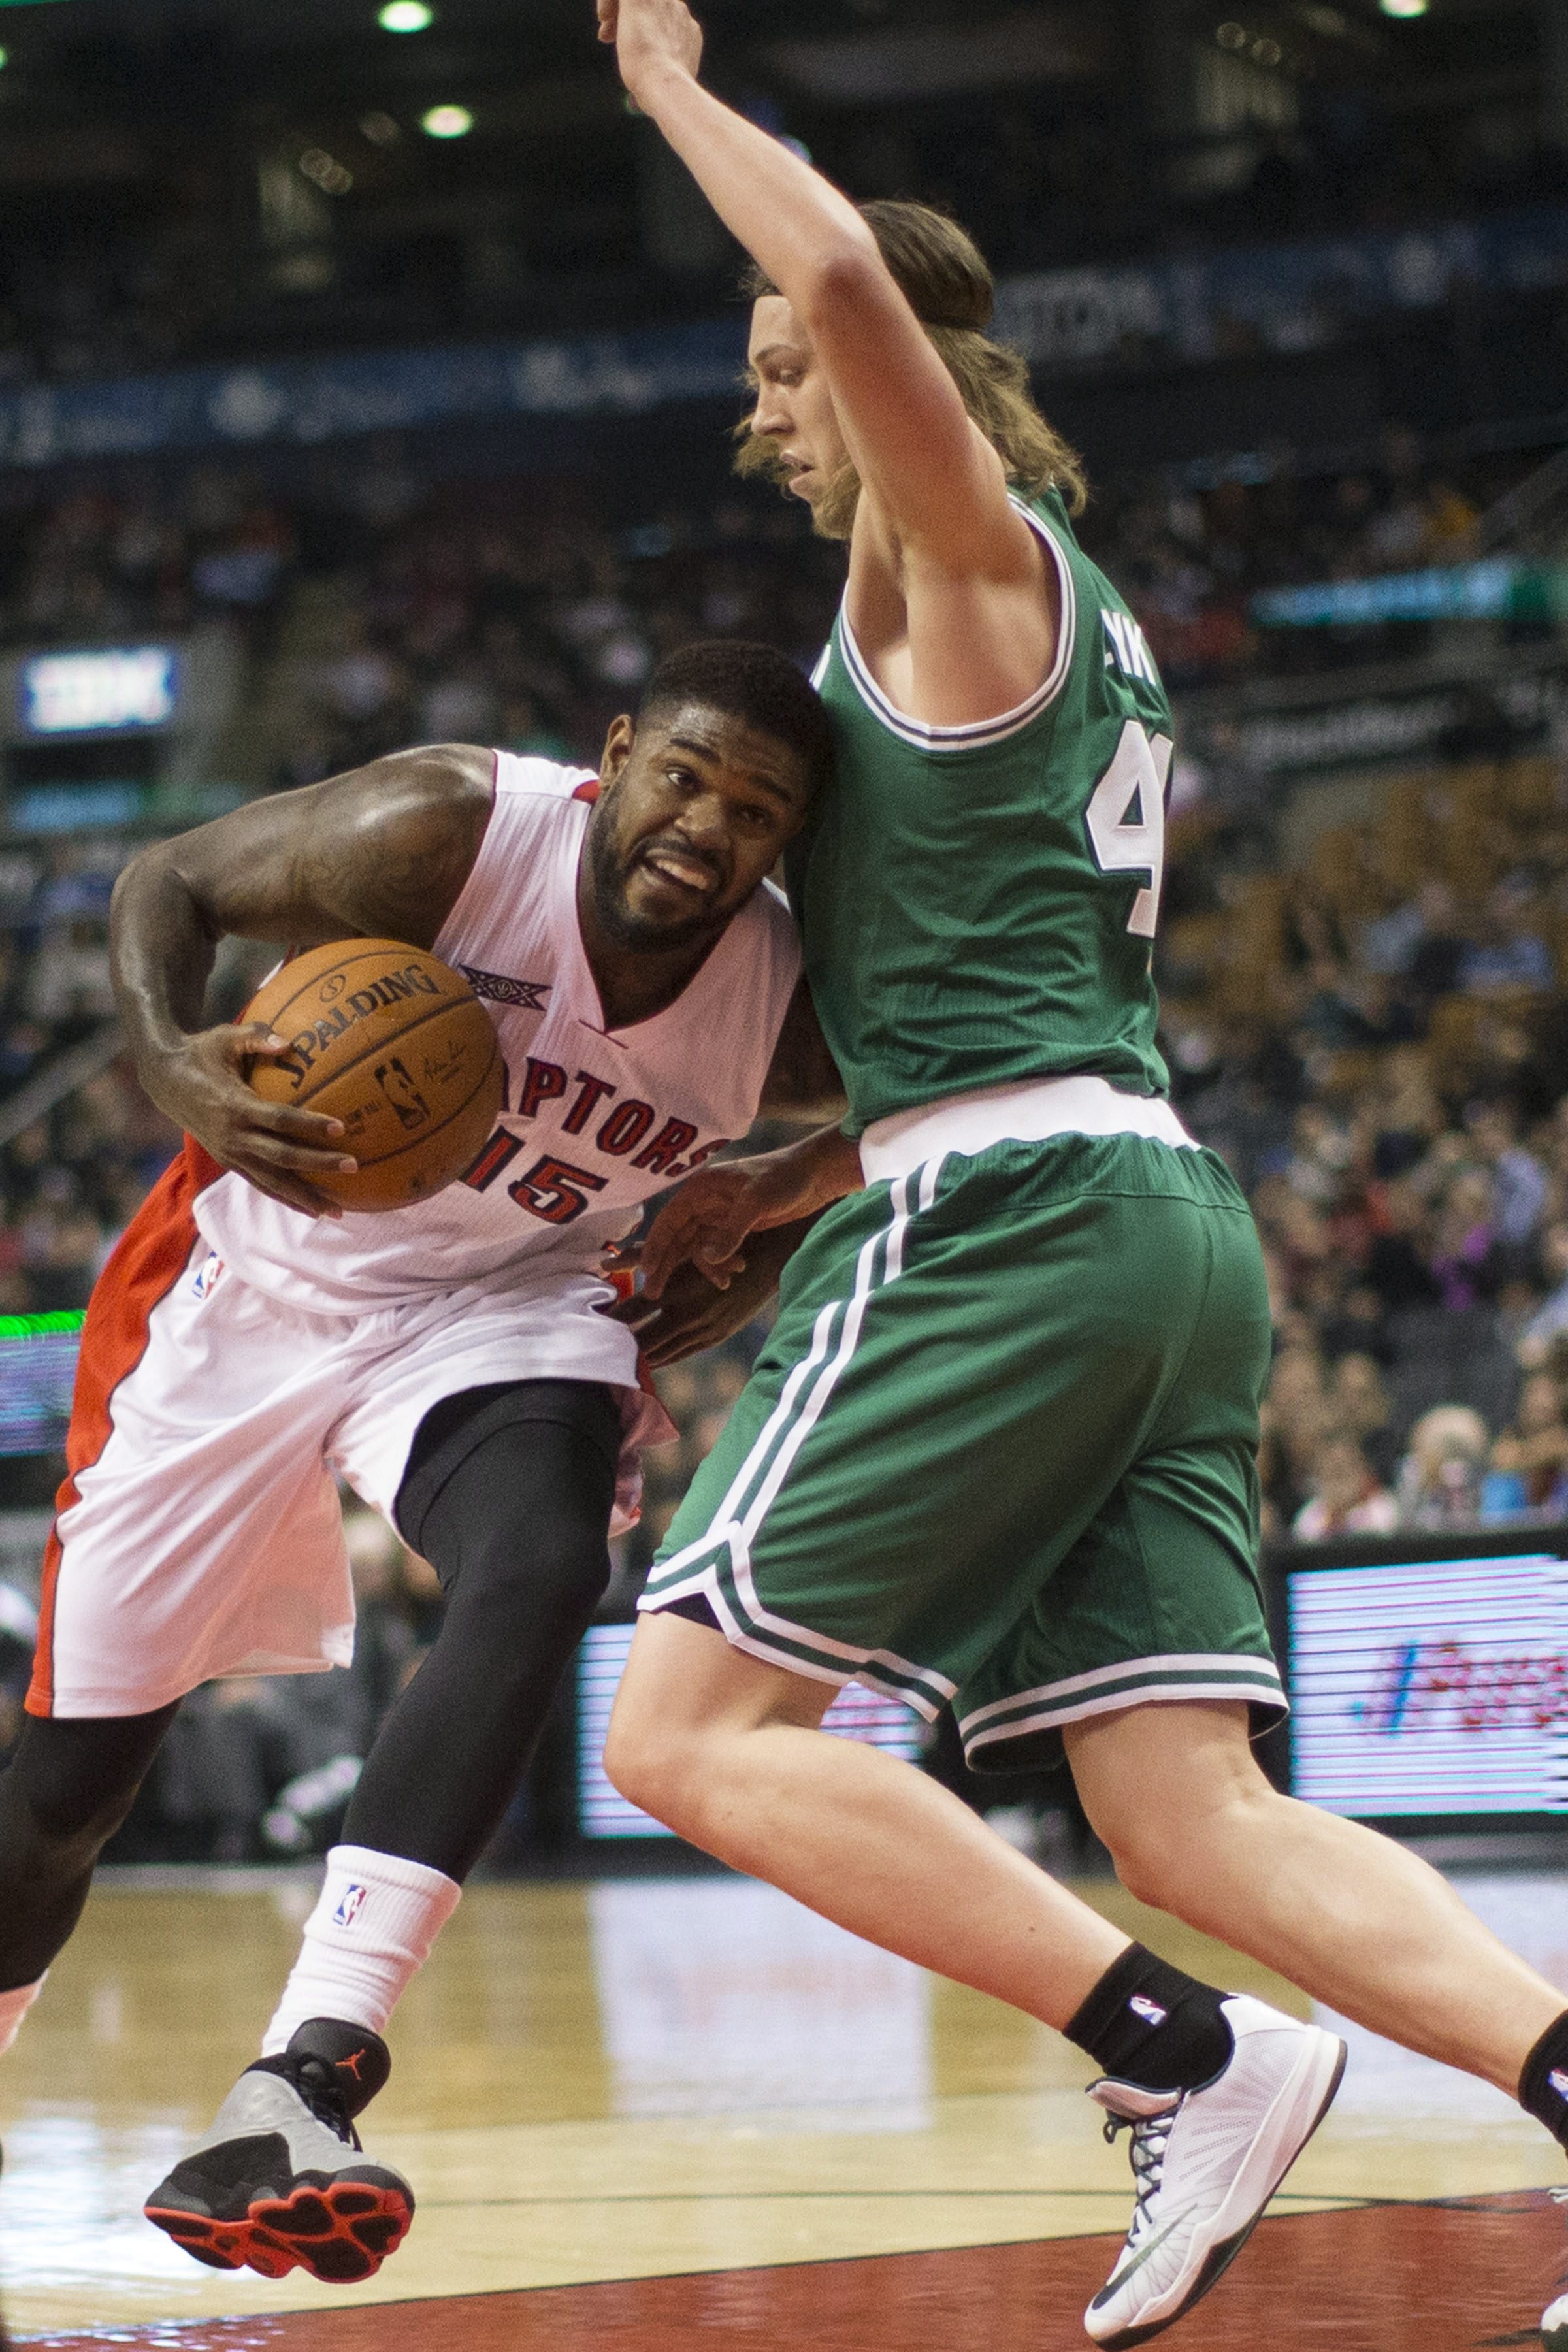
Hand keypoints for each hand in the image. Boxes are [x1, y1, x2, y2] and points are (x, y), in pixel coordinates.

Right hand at [144, 1022, 357, 1219]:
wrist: (163, 1080)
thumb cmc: (200, 1053)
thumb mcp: (225, 1037)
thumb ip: (257, 1036)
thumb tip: (289, 1043)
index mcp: (235, 1105)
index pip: (279, 1119)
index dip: (310, 1124)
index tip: (341, 1127)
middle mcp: (233, 1136)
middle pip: (282, 1156)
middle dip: (319, 1164)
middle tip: (353, 1165)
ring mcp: (230, 1153)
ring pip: (272, 1181)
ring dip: (305, 1197)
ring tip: (338, 1211)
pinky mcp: (228, 1162)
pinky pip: (261, 1184)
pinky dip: (286, 1198)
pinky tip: (311, 1208)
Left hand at [596, 0, 702, 99]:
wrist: (665, 86)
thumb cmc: (664, 98)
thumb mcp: (661, 89)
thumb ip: (652, 84)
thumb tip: (635, 104)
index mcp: (687, 32)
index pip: (660, 19)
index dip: (640, 30)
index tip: (622, 48)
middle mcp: (678, 12)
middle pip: (649, 5)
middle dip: (625, 20)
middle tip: (607, 38)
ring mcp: (663, 1)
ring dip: (616, 11)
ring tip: (605, 31)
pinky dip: (608, 0)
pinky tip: (603, 17)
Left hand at [602, 1249, 776, 1368]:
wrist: (768, 1260)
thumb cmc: (721, 1244)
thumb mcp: (683, 1247)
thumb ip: (646, 1256)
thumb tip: (609, 1261)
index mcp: (676, 1288)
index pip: (631, 1312)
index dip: (608, 1322)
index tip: (587, 1326)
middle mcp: (687, 1313)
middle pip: (641, 1339)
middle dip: (617, 1346)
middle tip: (593, 1351)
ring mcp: (702, 1330)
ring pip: (660, 1352)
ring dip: (637, 1357)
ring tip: (612, 1362)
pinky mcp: (715, 1337)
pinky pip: (680, 1355)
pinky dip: (660, 1360)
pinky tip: (645, 1363)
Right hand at [614, 1155, 807, 1301]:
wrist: (814, 1175)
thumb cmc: (783, 1178)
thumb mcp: (756, 1203)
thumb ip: (731, 1232)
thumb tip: (707, 1258)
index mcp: (700, 1188)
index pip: (669, 1220)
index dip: (655, 1246)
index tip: (647, 1272)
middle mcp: (703, 1202)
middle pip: (676, 1237)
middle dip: (667, 1265)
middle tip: (654, 1293)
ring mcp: (718, 1216)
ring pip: (696, 1248)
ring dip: (706, 1268)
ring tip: (723, 1283)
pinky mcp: (733, 1227)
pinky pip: (716, 1251)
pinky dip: (722, 1264)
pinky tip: (734, 1274)